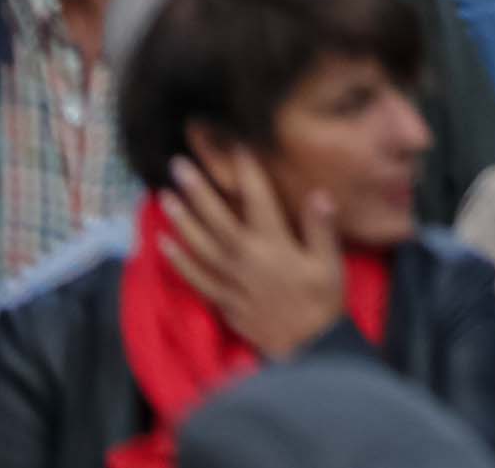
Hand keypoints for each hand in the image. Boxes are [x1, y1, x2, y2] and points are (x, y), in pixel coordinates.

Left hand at [159, 153, 350, 360]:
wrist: (307, 347)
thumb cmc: (323, 300)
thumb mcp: (330, 262)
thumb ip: (321, 228)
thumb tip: (318, 193)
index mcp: (274, 244)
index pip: (256, 199)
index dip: (245, 171)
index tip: (234, 146)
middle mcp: (245, 258)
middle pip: (217, 218)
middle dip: (198, 189)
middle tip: (178, 164)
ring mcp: (229, 279)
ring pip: (199, 244)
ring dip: (181, 218)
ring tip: (165, 195)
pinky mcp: (221, 299)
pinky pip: (194, 276)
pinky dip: (178, 259)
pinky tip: (164, 243)